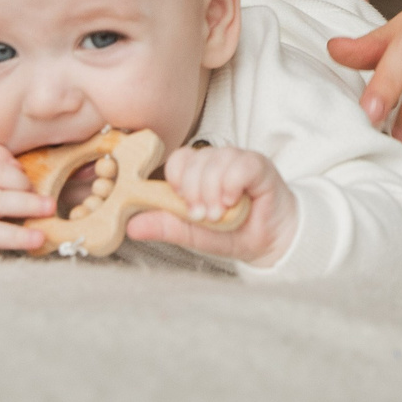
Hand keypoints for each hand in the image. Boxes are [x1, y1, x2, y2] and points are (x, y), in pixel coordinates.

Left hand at [126, 145, 298, 267]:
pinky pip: (240, 165)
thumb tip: (131, 227)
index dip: (177, 180)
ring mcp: (237, 160)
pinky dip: (232, 186)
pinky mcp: (258, 164)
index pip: (178, 159)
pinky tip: (234, 201)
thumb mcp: (194, 234)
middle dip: (194, 193)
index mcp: (198, 172)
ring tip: (220, 213)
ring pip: (215, 162)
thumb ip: (166, 226)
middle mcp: (216, 161)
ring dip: (213, 193)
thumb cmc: (233, 233)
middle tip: (204, 216)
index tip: (184, 204)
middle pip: (194, 161)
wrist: (270, 242)